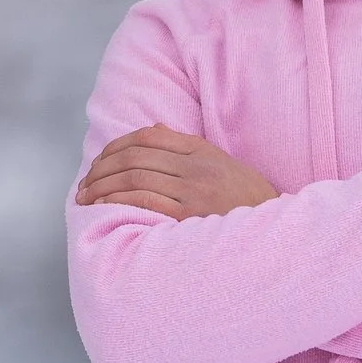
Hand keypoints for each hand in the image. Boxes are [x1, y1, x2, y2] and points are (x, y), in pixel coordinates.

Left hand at [76, 126, 279, 219]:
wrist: (277, 232)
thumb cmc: (248, 204)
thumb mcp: (224, 166)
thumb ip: (189, 149)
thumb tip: (153, 130)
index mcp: (203, 152)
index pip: (149, 136)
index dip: (117, 146)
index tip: (99, 162)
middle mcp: (197, 167)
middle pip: (136, 156)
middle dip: (102, 168)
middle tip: (84, 184)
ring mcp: (194, 191)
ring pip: (136, 176)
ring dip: (104, 186)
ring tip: (86, 198)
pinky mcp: (191, 215)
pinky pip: (146, 200)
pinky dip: (119, 201)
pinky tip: (104, 207)